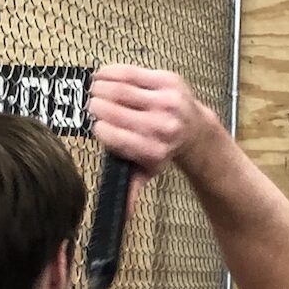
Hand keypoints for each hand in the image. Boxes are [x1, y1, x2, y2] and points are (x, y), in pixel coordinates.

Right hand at [89, 65, 221, 182]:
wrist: (195, 130)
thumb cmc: (164, 150)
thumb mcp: (148, 172)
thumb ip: (131, 188)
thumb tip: (122, 216)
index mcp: (152, 149)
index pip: (110, 135)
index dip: (98, 129)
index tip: (97, 127)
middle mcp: (160, 125)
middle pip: (111, 109)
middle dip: (96, 107)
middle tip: (93, 107)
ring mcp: (165, 101)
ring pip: (119, 88)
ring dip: (100, 88)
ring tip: (95, 91)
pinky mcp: (168, 81)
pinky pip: (131, 72)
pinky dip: (111, 72)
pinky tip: (103, 76)